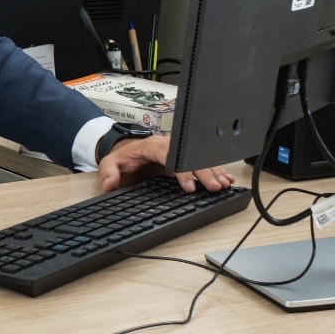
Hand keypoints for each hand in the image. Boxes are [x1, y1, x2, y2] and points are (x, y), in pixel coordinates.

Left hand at [97, 134, 234, 193]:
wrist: (126, 151)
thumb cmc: (122, 158)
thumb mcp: (109, 163)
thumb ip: (108, 173)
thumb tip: (110, 184)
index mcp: (153, 146)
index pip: (171, 156)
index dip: (182, 171)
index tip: (190, 186)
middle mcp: (169, 146)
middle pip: (190, 157)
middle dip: (203, 172)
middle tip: (214, 187)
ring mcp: (178, 152)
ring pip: (198, 159)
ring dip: (212, 171)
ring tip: (224, 184)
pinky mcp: (183, 160)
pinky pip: (201, 163)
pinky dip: (214, 170)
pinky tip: (226, 178)